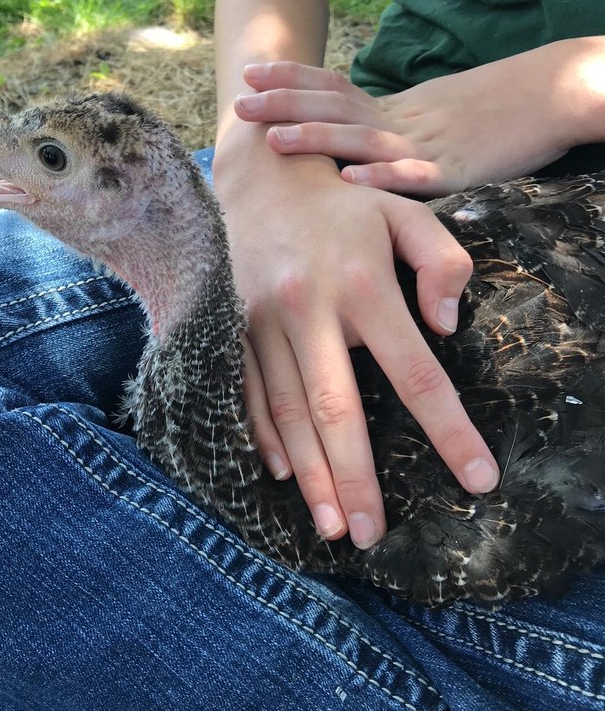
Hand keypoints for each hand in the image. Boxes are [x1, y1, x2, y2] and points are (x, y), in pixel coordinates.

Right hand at [212, 137, 498, 549]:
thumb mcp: (406, 209)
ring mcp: (262, 321)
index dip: (448, 430)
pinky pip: (245, 392)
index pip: (416, 373)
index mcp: (362, 284)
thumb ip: (443, 262)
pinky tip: (283, 476)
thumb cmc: (345, 200)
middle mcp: (308, 309)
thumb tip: (447, 328)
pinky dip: (263, 437)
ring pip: (286, 412)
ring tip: (333, 525)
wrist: (262, 175)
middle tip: (373, 535)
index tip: (477, 479)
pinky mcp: (232, 326)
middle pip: (336, 410)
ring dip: (310, 474)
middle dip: (357, 478)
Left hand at [235, 42, 603, 194]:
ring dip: (318, 139)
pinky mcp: (457, 170)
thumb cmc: (494, 109)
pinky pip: (416, 176)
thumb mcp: (432, 115)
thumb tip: (351, 142)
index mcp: (395, 106)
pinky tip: (351, 182)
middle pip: (335, 108)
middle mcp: (402, 119)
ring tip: (276, 140)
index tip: (249, 74)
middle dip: (284, 104)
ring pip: (364, 139)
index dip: (291, 79)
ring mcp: (427, 143)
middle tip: (239, 102)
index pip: (334, 87)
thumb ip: (392, 127)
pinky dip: (383, 178)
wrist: (554, 95)